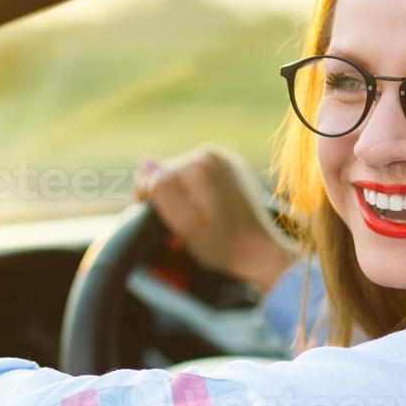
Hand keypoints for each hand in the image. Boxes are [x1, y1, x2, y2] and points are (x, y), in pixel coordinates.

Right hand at [133, 144, 297, 294]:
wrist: (261, 251)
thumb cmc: (221, 245)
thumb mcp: (185, 225)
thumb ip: (161, 191)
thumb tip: (145, 162)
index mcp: (196, 165)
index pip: (152, 176)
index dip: (150, 203)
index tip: (162, 226)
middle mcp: (210, 154)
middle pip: (168, 173)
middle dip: (169, 198)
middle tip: (180, 227)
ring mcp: (223, 159)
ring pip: (183, 175)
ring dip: (183, 196)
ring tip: (196, 220)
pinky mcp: (232, 168)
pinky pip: (201, 176)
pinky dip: (198, 192)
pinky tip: (209, 211)